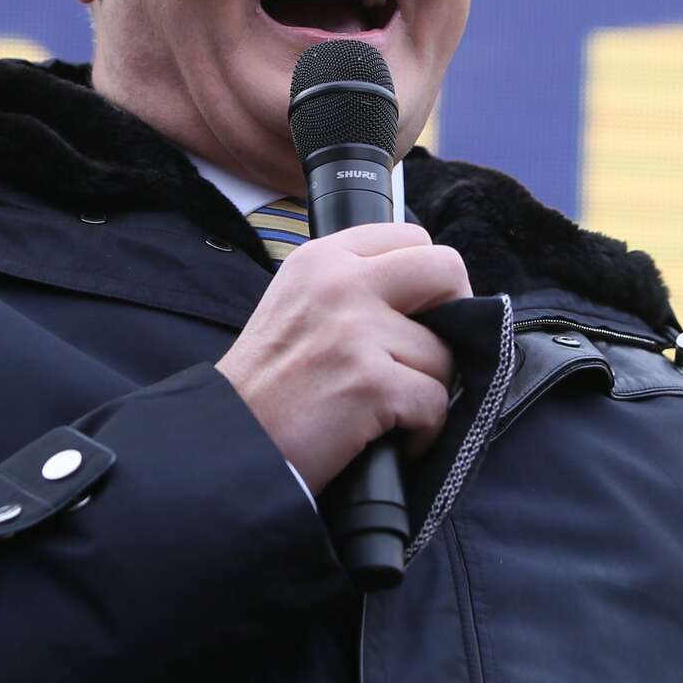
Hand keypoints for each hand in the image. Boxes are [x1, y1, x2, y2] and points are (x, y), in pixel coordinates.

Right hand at [215, 222, 468, 492]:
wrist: (227, 445)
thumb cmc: (267, 387)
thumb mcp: (297, 305)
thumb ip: (353, 286)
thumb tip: (431, 296)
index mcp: (322, 258)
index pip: (411, 237)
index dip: (429, 280)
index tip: (422, 315)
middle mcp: (340, 283)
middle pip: (445, 269)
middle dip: (455, 314)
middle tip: (432, 352)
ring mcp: (356, 331)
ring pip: (444, 353)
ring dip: (426, 388)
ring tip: (386, 410)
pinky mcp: (371, 383)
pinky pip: (436, 403)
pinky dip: (423, 431)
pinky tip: (393, 439)